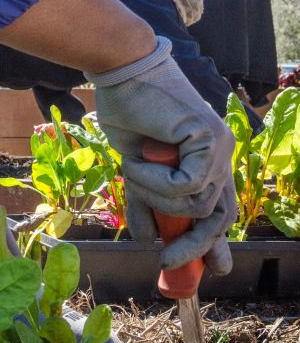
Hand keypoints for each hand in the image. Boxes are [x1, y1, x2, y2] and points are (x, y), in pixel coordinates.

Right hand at [85, 37, 235, 273]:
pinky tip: (136, 159)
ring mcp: (219, 146)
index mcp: (207, 160)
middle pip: (219, 217)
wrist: (122, 73)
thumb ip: (147, 203)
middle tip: (166, 261)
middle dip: (194, 246)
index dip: (216, 242)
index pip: (221, 209)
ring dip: (156, 198)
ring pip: (197, 205)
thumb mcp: (137, 171)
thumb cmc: (127, 113)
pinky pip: (186, 186)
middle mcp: (220, 154)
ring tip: (131, 170)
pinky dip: (155, 181)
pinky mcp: (210, 138)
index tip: (212, 270)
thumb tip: (146, 241)